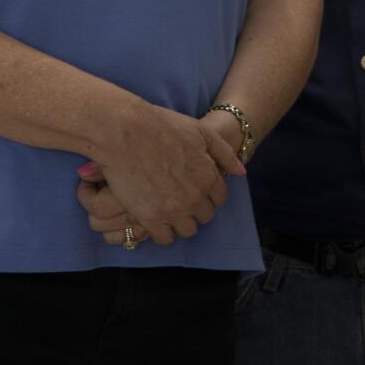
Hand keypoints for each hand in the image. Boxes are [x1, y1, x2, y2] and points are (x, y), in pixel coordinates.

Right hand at [79, 106, 243, 242]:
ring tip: (167, 208)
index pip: (219, 198)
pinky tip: (155, 218)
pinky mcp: (151, 219)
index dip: (208, 192)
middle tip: (179, 196)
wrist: (124, 130)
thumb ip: (224, 153)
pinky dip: (162, 231)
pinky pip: (165, 238)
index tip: (195, 186)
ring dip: (181, 221)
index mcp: (208, 176)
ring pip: (187, 230)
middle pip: (204, 216)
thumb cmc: (161, 125)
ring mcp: (174, 210)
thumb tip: (240, 172)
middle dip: (196, 207)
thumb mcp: (200, 131)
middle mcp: (195, 197)